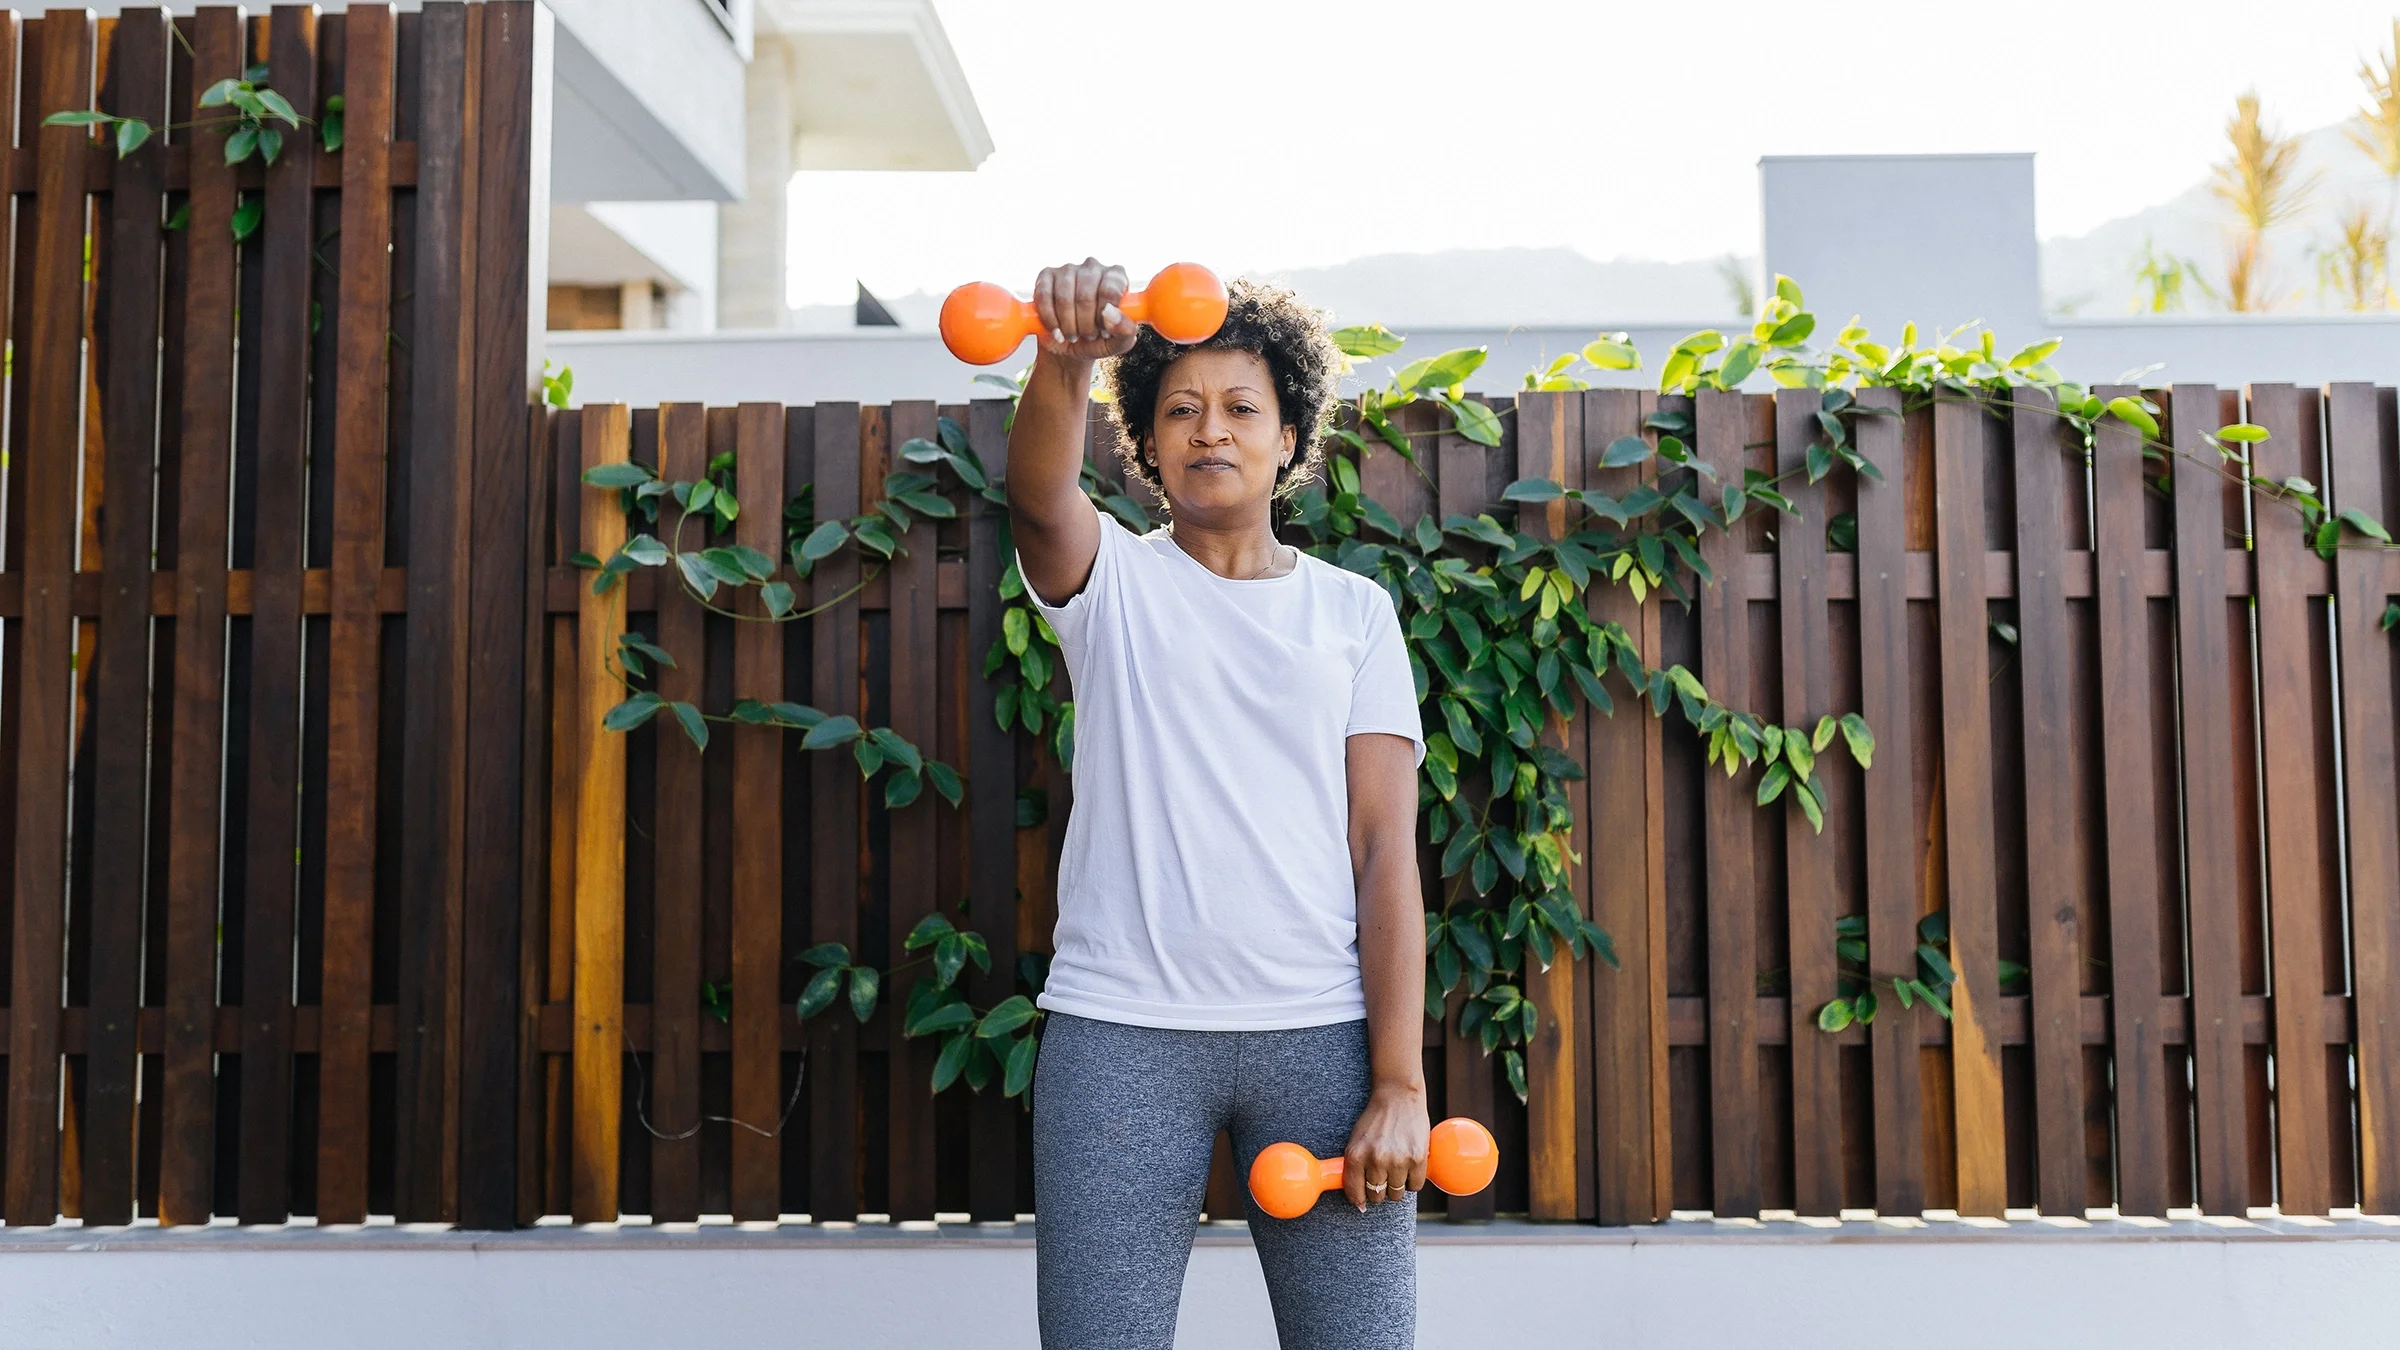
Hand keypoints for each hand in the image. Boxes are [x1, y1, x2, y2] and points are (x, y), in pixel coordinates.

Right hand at [1032, 257, 1139, 360]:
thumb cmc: (1098, 340)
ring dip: (1067, 325)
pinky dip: (1049, 319)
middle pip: (1085, 296)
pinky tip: (1056, 330)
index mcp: (1116, 277)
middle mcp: (1093, 267)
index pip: (1110, 290)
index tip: (1103, 332)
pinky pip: (1044, 296)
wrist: (1071, 345)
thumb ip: (1125, 330)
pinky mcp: (1046, 276)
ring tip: (1073, 334)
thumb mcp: (1119, 342)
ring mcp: (1068, 269)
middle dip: (1085, 325)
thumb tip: (1110, 314)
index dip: (1103, 316)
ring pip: (1064, 298)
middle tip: (1087, 336)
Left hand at [1342, 1082, 1428, 1210]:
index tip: (1362, 1199)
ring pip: (1396, 1194)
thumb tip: (1359, 1206)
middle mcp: (1375, 1159)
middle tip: (1383, 1174)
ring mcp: (1397, 1159)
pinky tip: (1409, 1165)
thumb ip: (1354, 1170)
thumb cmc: (1376, 1121)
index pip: (1355, 1193)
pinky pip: (1415, 1186)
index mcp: (1355, 1155)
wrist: (1398, 1096)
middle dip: (1379, 1189)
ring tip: (1397, 1167)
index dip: (1359, 1199)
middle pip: (1377, 1196)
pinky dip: (1413, 1180)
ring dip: (1397, 1185)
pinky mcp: (1417, 1158)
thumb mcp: (1356, 1141)